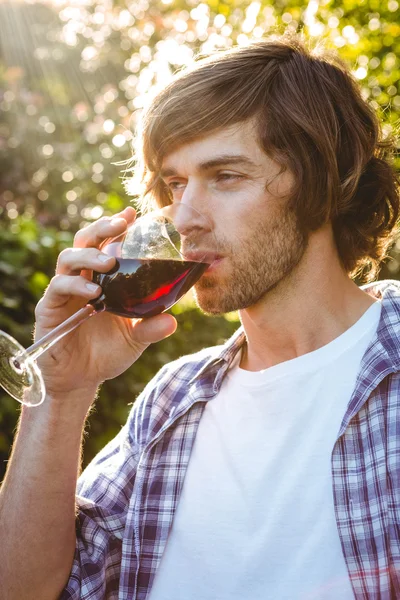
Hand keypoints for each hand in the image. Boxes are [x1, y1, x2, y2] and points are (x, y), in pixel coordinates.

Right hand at [34, 207, 176, 405]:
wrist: (80, 380)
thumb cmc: (107, 353)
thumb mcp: (135, 340)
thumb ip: (151, 327)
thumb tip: (173, 320)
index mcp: (103, 278)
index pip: (107, 244)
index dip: (116, 226)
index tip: (133, 213)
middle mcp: (82, 278)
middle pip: (85, 241)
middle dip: (101, 228)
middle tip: (121, 225)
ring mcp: (64, 291)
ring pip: (69, 257)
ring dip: (89, 254)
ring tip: (110, 261)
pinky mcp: (50, 307)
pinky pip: (59, 286)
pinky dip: (76, 284)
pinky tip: (93, 290)